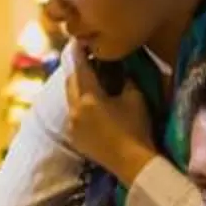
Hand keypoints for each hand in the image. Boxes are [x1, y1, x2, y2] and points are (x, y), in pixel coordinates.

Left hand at [61, 56, 158, 182]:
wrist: (133, 164)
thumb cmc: (136, 128)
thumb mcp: (135, 97)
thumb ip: (125, 78)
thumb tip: (120, 67)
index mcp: (87, 98)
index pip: (78, 67)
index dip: (78, 51)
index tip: (79, 40)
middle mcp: (73, 111)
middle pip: (69, 81)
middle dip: (75, 67)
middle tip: (84, 55)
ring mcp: (71, 126)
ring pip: (69, 97)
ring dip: (76, 84)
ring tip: (88, 75)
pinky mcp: (75, 137)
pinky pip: (72, 112)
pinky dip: (78, 101)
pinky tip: (89, 100)